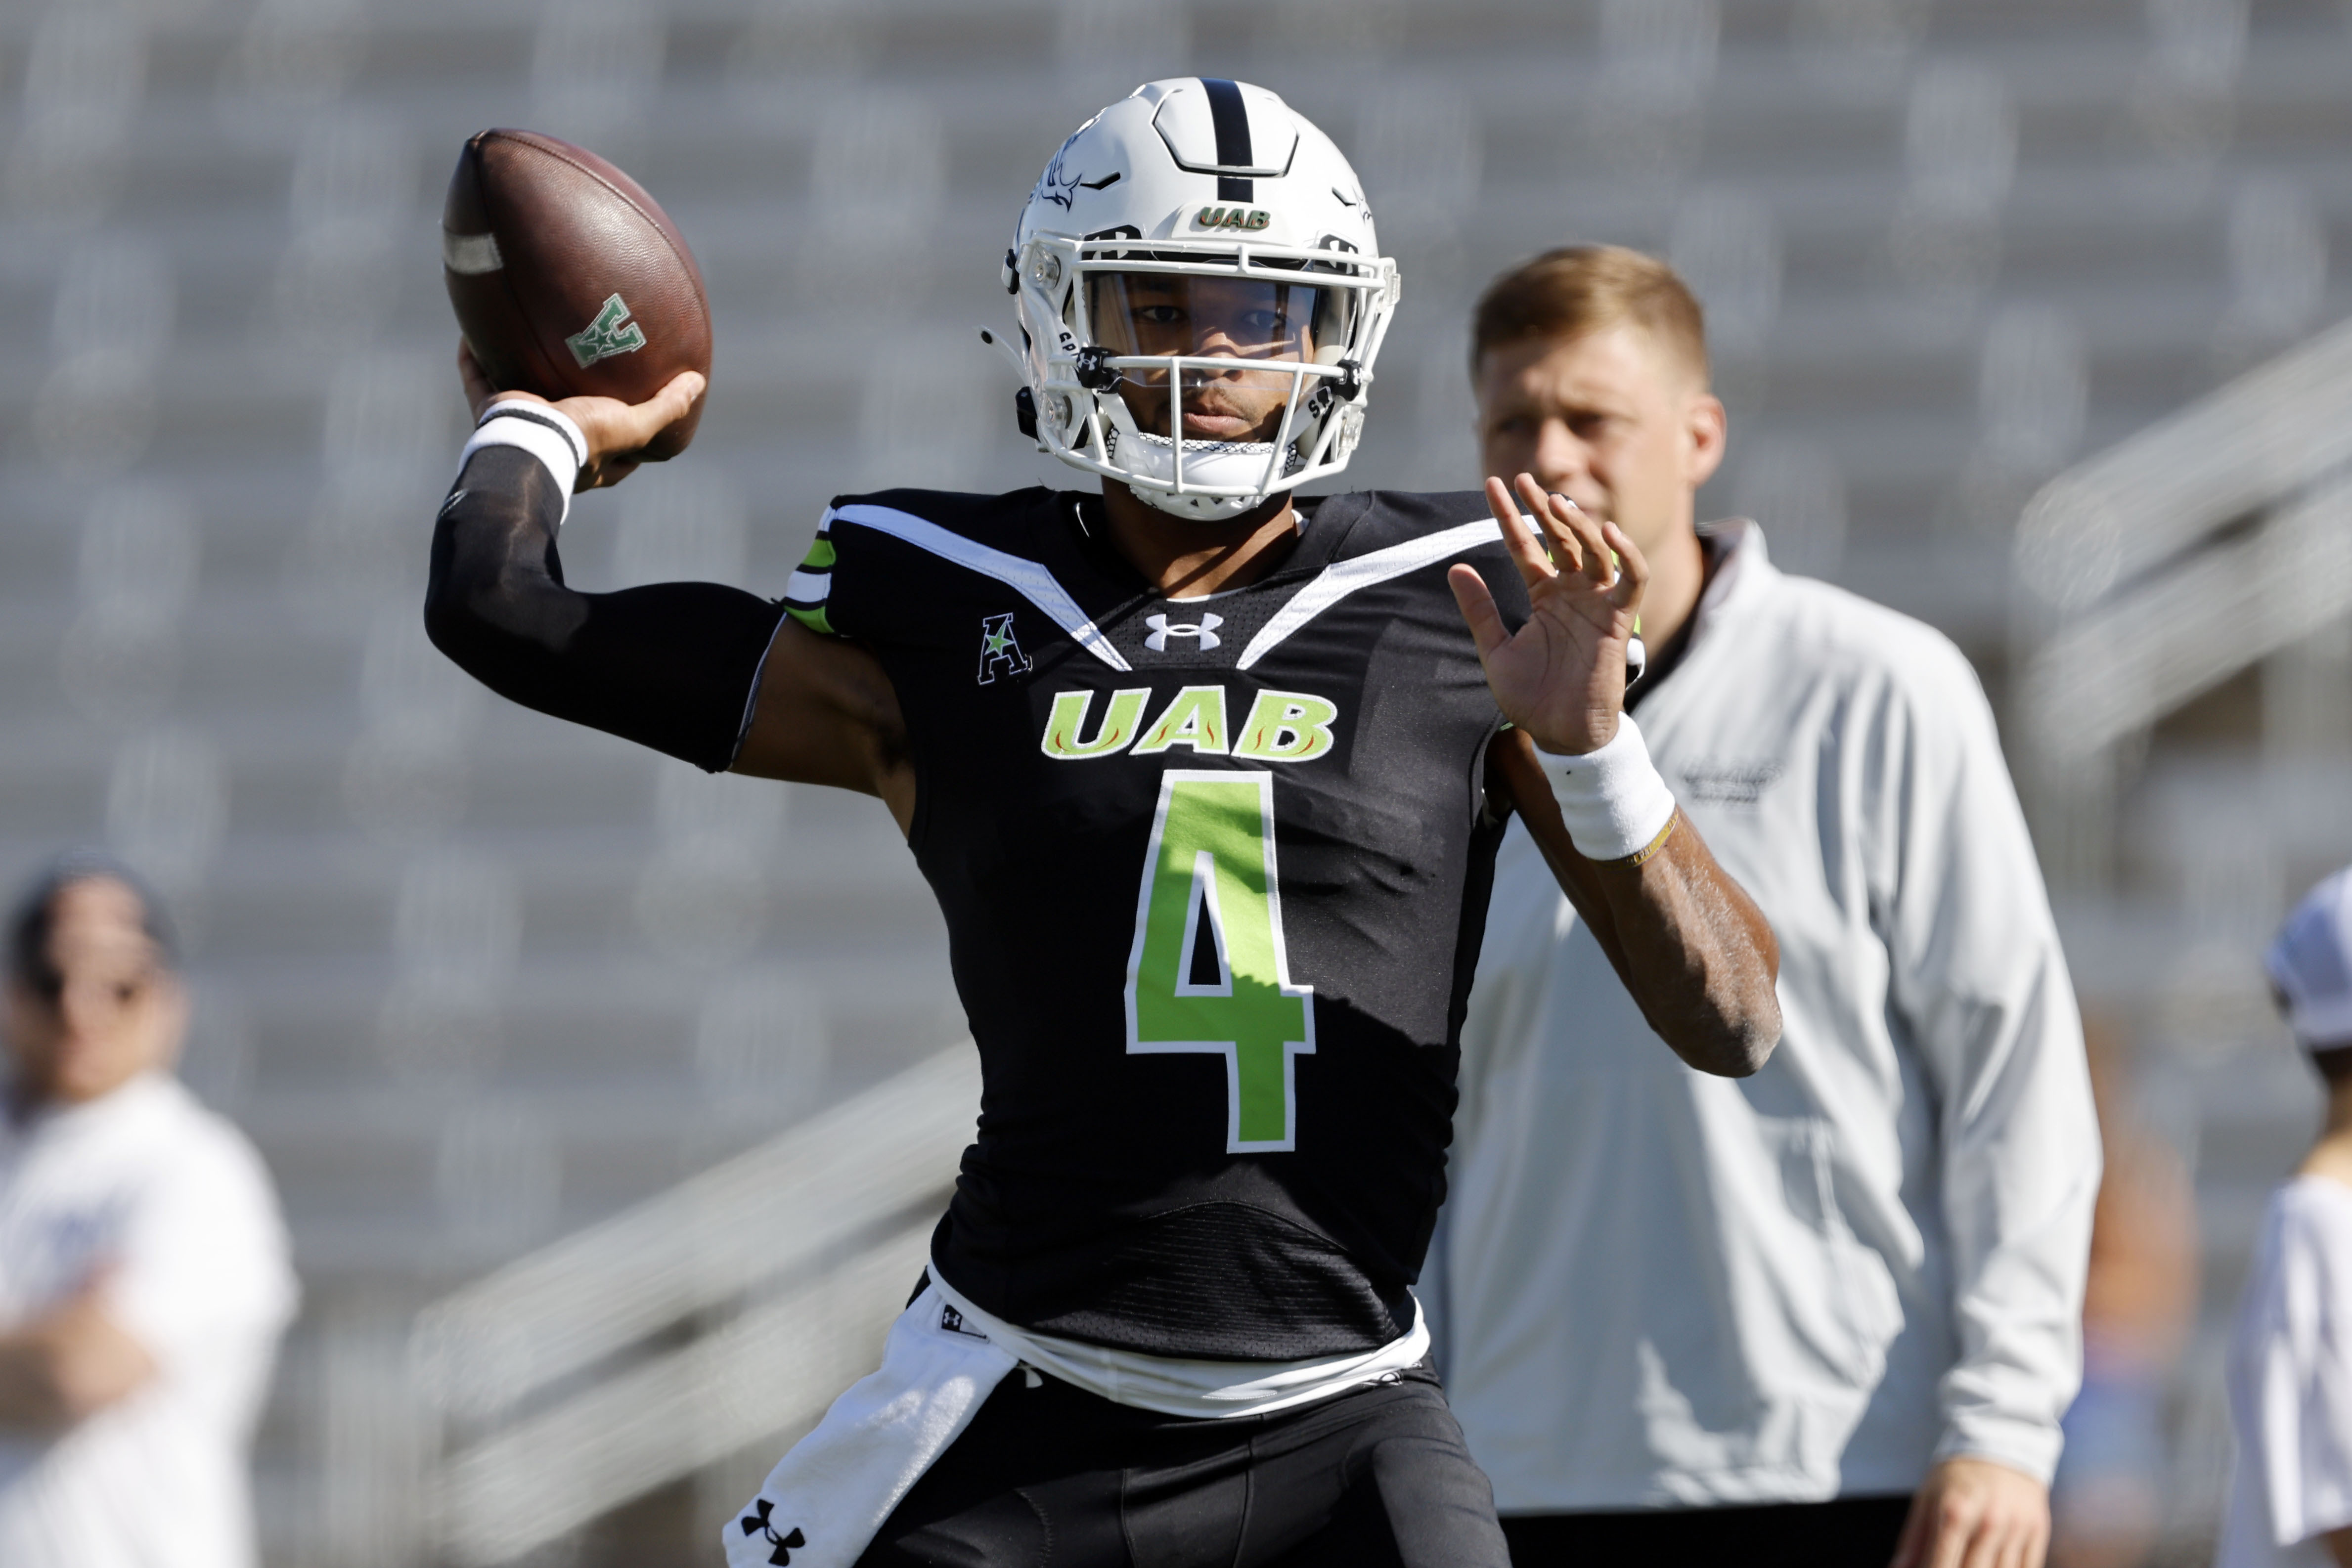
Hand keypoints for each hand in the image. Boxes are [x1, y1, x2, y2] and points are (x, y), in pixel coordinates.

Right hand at [457, 339, 704, 491]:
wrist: (529, 445)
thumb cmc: (584, 440)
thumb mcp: (633, 426)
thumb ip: (666, 408)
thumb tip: (697, 384)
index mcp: (590, 458)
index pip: (616, 447)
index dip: (628, 429)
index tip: (637, 404)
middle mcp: (555, 446)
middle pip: (566, 418)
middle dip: (570, 396)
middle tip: (578, 363)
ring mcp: (520, 428)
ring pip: (520, 395)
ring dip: (519, 371)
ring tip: (526, 338)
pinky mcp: (490, 411)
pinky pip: (477, 378)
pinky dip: (473, 357)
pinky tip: (473, 330)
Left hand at [1447, 473, 1646, 755]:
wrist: (1561, 733)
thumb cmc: (1530, 697)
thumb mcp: (1495, 648)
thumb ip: (1479, 609)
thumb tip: (1455, 567)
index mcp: (1543, 595)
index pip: (1525, 545)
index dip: (1509, 516)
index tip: (1492, 484)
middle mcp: (1572, 592)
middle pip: (1561, 538)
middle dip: (1544, 507)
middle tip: (1524, 480)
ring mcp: (1597, 602)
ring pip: (1595, 549)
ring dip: (1579, 523)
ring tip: (1557, 501)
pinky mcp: (1619, 619)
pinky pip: (1632, 578)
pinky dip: (1625, 554)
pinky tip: (1609, 531)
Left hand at [1891, 1457, 2049, 1567]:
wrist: (2002, 1441)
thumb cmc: (1957, 1475)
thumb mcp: (1927, 1498)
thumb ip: (1913, 1539)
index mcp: (1955, 1512)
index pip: (1942, 1563)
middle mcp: (1989, 1522)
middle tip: (1949, 1563)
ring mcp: (2017, 1529)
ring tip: (1968, 1563)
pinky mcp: (2039, 1532)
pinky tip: (1993, 1564)